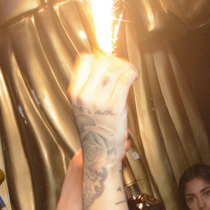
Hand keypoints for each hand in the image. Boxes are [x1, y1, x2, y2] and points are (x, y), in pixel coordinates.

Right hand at [68, 54, 139, 171]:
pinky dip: (132, 72)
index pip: (84, 59)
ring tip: (131, 70)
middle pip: (102, 61)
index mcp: (74, 92)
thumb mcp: (83, 105)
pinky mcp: (114, 108)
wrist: (99, 153)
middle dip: (116, 60)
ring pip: (115, 69)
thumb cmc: (95, 127)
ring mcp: (98, 102)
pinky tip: (135, 75)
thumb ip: (89, 84)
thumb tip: (104, 58)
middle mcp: (84, 96)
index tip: (109, 62)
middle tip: (123, 66)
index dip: (99, 56)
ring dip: (126, 65)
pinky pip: (125, 80)